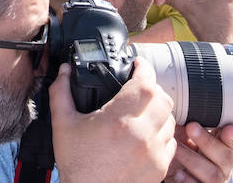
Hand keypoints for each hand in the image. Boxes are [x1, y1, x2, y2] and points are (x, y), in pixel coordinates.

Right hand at [51, 60, 175, 182]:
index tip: (137, 64)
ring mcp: (154, 153)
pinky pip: (171, 142)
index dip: (143, 67)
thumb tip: (64, 71)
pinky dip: (161, 133)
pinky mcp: (160, 168)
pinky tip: (145, 133)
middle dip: (151, 88)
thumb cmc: (77, 164)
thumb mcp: (62, 124)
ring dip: (158, 110)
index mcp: (118, 121)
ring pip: (170, 119)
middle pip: (163, 98)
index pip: (145, 83)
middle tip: (137, 87)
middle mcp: (142, 135)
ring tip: (140, 111)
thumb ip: (61, 92)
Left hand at [165, 122, 232, 182]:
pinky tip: (176, 173)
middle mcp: (222, 167)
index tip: (229, 128)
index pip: (230, 141)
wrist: (184, 176)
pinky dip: (186, 181)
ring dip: (192, 159)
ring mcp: (212, 181)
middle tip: (191, 127)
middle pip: (224, 157)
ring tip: (176, 149)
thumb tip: (181, 106)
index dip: (231, 136)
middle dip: (207, 141)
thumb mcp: (192, 138)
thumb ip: (193, 125)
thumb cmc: (189, 152)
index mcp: (222, 150)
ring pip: (211, 174)